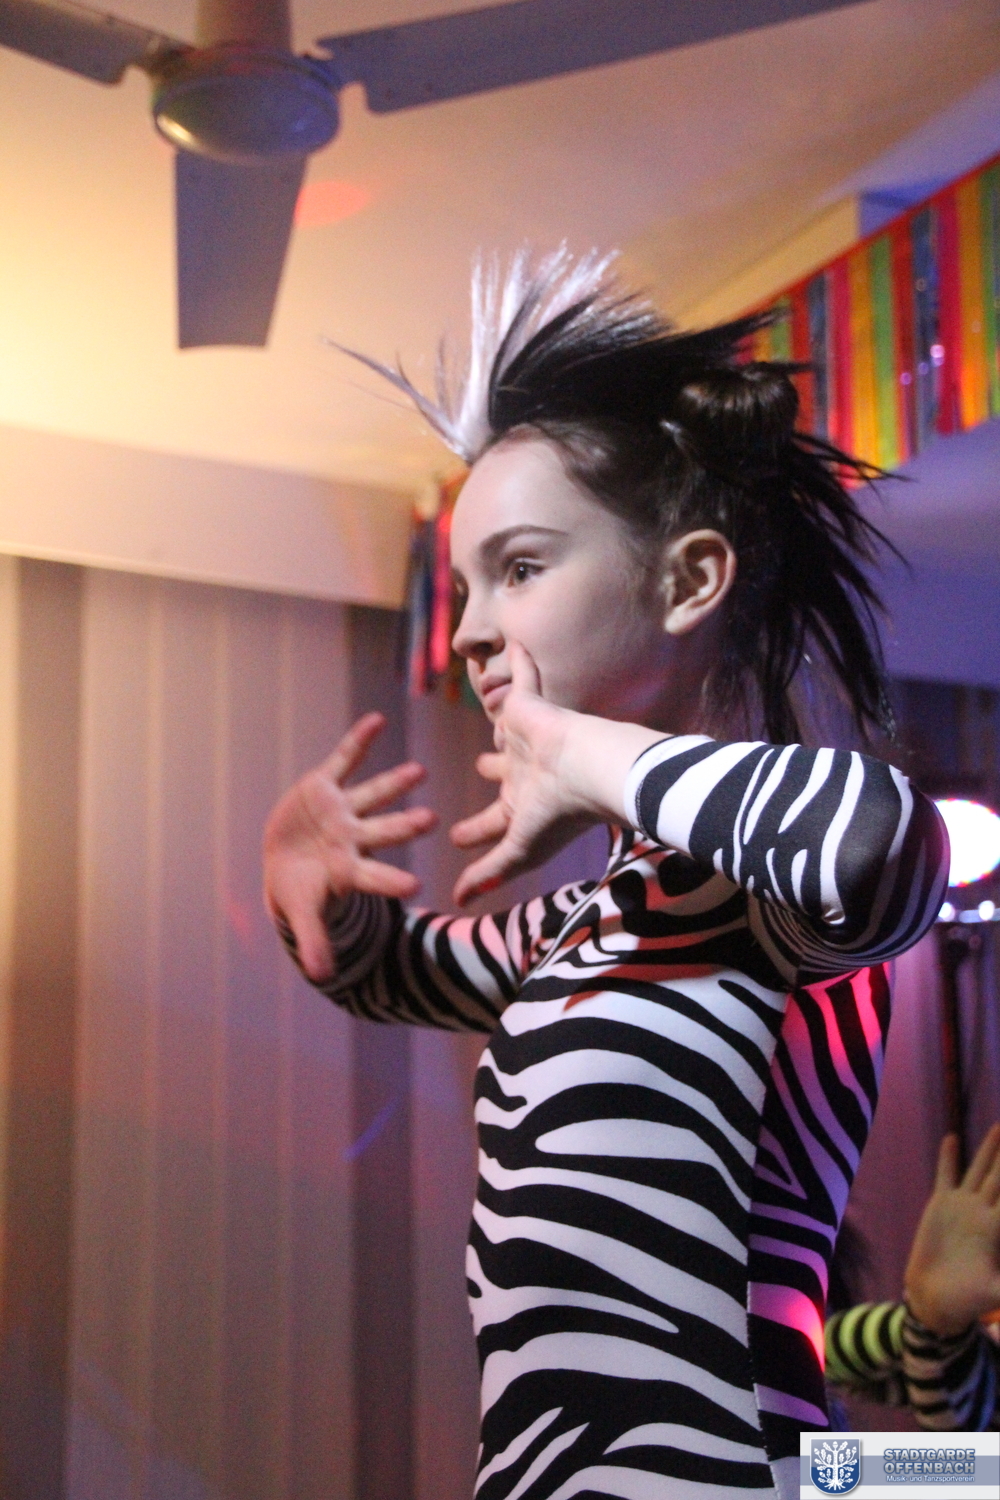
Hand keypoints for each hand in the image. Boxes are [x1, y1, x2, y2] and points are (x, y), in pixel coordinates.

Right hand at [263, 713, 435, 981]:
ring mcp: (342, 810)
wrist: (286, 859)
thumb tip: (323, 978)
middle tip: (433, 821)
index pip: (375, 878)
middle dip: (405, 827)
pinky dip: (358, 741)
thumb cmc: (299, 890)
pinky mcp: (325, 785)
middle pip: (384, 832)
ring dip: (394, 783)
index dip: (391, 882)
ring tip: (419, 772)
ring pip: (373, 795)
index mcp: (349, 870)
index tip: (416, 887)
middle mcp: (354, 838)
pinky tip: (377, 720)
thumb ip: (315, 940)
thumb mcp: (301, 914)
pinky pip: (343, 759)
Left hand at [449, 644, 597, 904]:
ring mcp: (527, 738)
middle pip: (502, 769)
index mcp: (522, 806)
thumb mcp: (518, 849)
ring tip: (493, 698)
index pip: (493, 820)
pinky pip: (522, 679)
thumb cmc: (558, 813)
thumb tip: (456, 902)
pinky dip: (521, 661)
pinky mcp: (530, 707)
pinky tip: (514, 641)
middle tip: (481, 765)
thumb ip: (488, 871)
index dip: (475, 829)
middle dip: (493, 768)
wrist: (590, 770)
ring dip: (503, 715)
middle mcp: (525, 771)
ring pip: (508, 726)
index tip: (457, 836)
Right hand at [903, 1124, 999, 1336]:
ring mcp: (962, 1205)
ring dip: (989, 1150)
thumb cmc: (968, 1300)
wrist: (935, 1298)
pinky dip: (948, 1158)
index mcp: (995, 1229)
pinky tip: (953, 1138)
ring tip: (999, 1127)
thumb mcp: (996, 1295)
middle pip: (999, 1178)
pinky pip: (946, 1175)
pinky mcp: (940, 1204)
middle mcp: (982, 1212)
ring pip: (979, 1170)